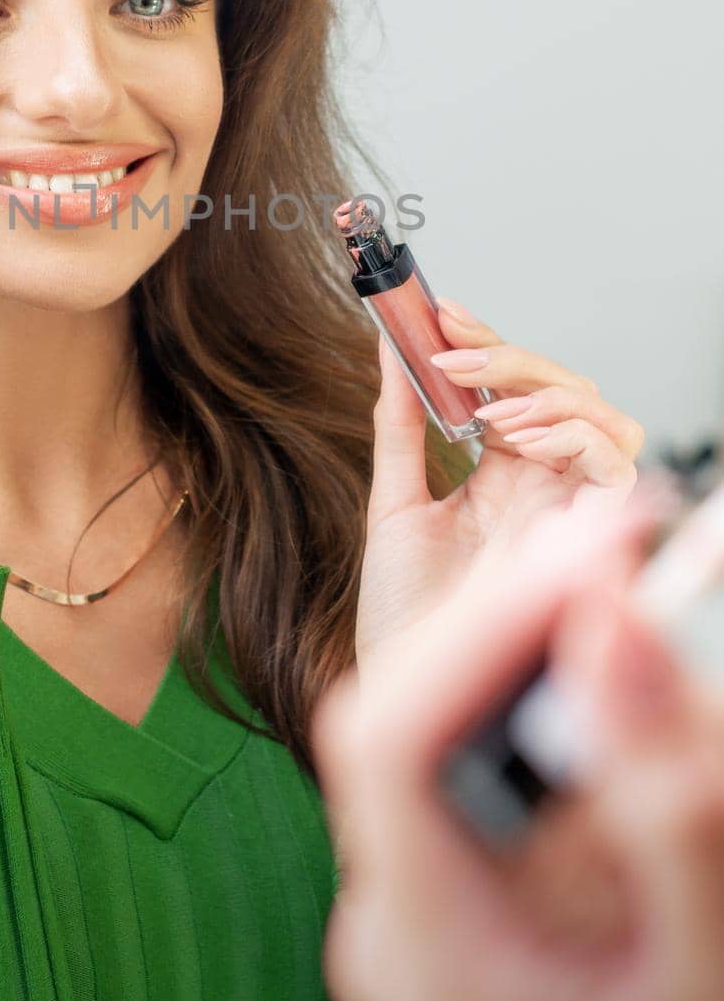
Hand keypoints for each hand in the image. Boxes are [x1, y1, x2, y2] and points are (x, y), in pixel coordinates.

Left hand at [313, 489, 723, 1000]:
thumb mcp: (702, 970)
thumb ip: (672, 811)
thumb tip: (614, 630)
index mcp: (419, 940)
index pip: (388, 733)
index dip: (483, 623)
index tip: (593, 557)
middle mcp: (392, 913)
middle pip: (409, 710)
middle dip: (517, 621)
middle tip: (628, 555)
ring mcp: (420, 903)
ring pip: (442, 726)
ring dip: (538, 661)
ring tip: (642, 630)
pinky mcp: (465, 896)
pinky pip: (479, 771)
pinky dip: (548, 722)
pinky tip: (626, 728)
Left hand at [356, 298, 645, 663]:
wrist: (400, 690)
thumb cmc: (404, 617)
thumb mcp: (393, 505)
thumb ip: (400, 427)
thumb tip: (388, 350)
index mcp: (500, 478)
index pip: (513, 391)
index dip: (487, 343)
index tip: (441, 310)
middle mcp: (543, 492)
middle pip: (567, 396)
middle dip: (517, 357)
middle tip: (457, 344)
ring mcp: (569, 515)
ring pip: (605, 419)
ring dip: (546, 395)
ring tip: (484, 406)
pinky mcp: (590, 543)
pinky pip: (612, 466)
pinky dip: (568, 434)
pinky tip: (512, 438)